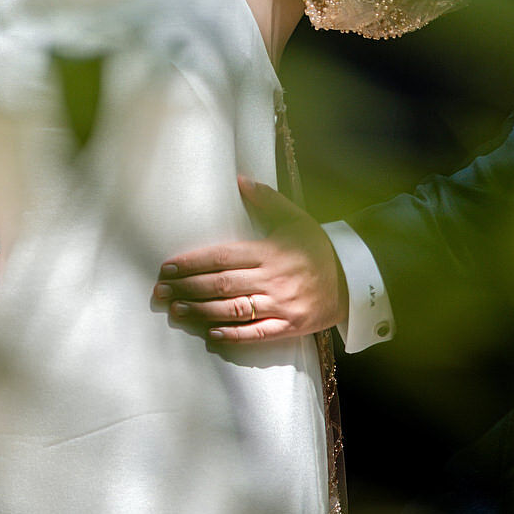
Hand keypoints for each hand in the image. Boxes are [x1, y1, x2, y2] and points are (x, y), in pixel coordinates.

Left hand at [151, 175, 348, 344]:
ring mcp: (281, 305)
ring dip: (201, 311)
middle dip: (187, 287)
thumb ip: (267, 199)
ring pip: (233, 310)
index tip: (168, 266)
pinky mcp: (290, 326)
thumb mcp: (296, 218)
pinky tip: (210, 334)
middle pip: (221, 284)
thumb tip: (241, 178)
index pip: (222, 257)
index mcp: (270, 252)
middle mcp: (272, 279)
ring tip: (176, 310)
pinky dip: (233, 335)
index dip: (193, 262)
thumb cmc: (318, 247)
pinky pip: (257, 334)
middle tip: (160, 290)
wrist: (353, 279)